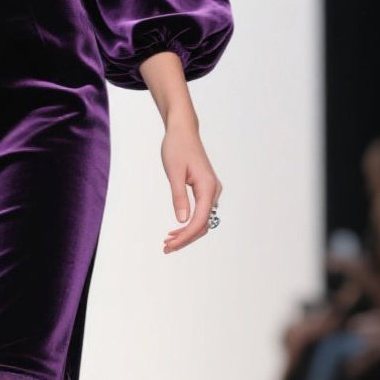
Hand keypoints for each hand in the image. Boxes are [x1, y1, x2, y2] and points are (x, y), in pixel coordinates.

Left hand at [160, 115, 222, 253]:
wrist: (183, 131)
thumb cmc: (177, 148)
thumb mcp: (174, 173)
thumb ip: (179, 197)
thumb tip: (183, 220)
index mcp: (207, 187)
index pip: (199, 220)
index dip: (185, 236)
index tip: (170, 245)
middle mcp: (213, 190)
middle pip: (203, 224)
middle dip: (186, 239)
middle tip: (166, 248)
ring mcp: (211, 190)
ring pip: (203, 220)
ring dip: (187, 233)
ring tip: (168, 242)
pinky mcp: (205, 189)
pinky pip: (201, 212)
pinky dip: (189, 223)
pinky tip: (176, 229)